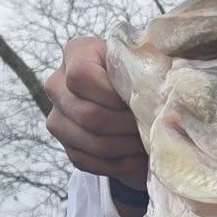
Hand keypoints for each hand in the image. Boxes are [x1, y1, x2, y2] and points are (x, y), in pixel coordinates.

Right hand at [44, 35, 148, 189]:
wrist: (128, 95)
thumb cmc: (139, 73)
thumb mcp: (142, 60)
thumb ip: (146, 65)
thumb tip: (159, 88)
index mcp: (76, 52)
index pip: (81, 76)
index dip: (112, 94)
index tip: (139, 100)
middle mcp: (57, 85)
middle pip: (88, 115)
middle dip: (126, 125)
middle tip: (152, 127)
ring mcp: (57, 118)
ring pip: (92, 142)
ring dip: (127, 146)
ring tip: (150, 143)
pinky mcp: (67, 147)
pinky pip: (91, 162)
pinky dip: (121, 164)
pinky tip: (140, 157)